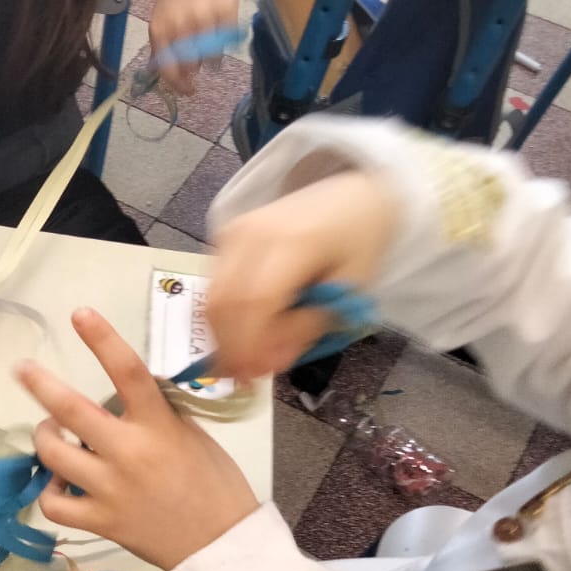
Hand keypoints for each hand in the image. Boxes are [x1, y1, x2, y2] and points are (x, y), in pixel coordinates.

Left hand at [15, 309, 256, 570]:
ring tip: (50, 434)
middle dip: (40, 385)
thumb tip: (120, 399)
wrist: (223, 546)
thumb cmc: (216, 485)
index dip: (102, 339)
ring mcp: (110, 489)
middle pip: (70, 411)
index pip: (128, 371)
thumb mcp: (193, 436)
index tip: (80, 314)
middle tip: (23, 370)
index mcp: (158, 425)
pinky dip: (51, 493)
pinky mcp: (100, 521)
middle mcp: (129, 452)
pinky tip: (59, 486)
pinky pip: (54, 504)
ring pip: (53, 455)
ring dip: (44, 438)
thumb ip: (155, 415)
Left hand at [148, 0, 252, 94]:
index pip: (166, 68)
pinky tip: (221, 32)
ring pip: (210, 55)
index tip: (188, 92)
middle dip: (194, 70)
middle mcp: (180, 23)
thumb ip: (163, 41)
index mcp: (159, 26)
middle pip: (190, 65)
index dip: (177, 85)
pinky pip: (227, 41)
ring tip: (207, 40)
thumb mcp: (162, 11)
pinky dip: (225, 42)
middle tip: (197, 67)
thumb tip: (164, 72)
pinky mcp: (226, 10)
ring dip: (210, 55)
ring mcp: (204, 17)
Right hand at [206, 169, 398, 378]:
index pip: (254, 302)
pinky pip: (213, 286)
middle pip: (223, 302)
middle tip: (244, 377)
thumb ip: (309, 326)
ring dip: (221, 335)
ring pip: (210, 297)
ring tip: (244, 359)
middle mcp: (253, 232)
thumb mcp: (350, 289)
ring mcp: (233, 231)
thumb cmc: (359, 240)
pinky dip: (223, 316)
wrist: (351, 192)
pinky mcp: (224, 236)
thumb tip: (270, 363)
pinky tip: (243, 332)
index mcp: (293, 241)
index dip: (248, 345)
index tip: (253, 377)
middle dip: (229, 347)